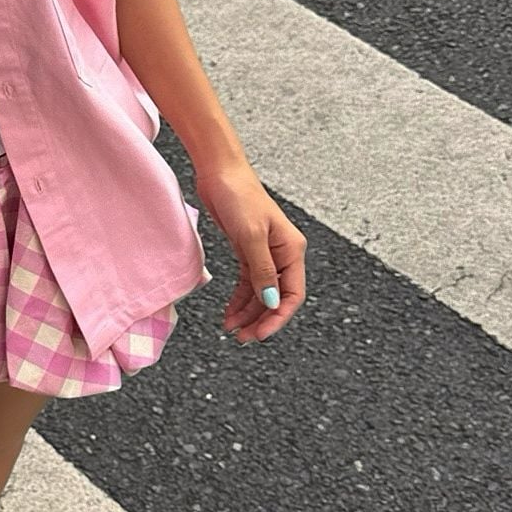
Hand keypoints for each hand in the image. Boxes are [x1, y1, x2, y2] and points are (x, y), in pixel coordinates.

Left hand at [193, 162, 306, 343]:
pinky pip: (247, 283)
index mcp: (292, 250)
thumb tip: (271, 302)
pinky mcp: (247, 250)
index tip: (260, 334)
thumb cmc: (239, 197)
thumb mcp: (251, 236)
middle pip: (276, 298)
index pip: (292, 295)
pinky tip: (229, 313)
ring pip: (260, 293)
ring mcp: (265, 253)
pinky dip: (239, 299)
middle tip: (242, 338)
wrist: (219, 173)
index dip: (278, 318)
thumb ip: (262, 271)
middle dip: (260, 320)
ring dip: (248, 313)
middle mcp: (282, 254)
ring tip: (231, 329)